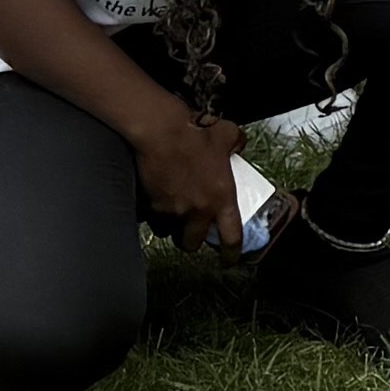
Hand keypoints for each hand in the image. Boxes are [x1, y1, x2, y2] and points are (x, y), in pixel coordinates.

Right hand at [125, 95, 254, 254]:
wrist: (160, 130)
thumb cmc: (195, 131)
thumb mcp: (226, 133)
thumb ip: (237, 142)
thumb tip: (240, 145)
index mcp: (221, 198)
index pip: (230, 237)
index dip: (230, 254)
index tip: (229, 260)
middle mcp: (197, 210)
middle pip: (193, 243)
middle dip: (192, 240)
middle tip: (191, 230)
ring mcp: (171, 210)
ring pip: (169, 232)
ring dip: (170, 228)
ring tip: (171, 213)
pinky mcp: (149, 206)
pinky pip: (150, 219)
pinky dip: (151, 214)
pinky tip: (152, 200)